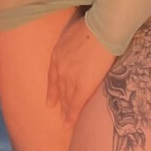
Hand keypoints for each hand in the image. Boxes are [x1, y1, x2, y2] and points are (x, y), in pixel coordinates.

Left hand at [46, 11, 112, 125]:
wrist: (100, 30)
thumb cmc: (91, 26)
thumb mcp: (72, 33)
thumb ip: (71, 44)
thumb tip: (77, 46)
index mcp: (57, 55)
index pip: (52, 77)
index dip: (52, 90)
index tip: (50, 101)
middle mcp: (60, 69)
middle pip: (59, 89)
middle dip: (59, 102)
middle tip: (59, 113)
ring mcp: (70, 79)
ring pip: (66, 99)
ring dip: (65, 111)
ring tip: (65, 121)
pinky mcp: (82, 87)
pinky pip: (75, 105)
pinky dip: (72, 116)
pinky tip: (69, 124)